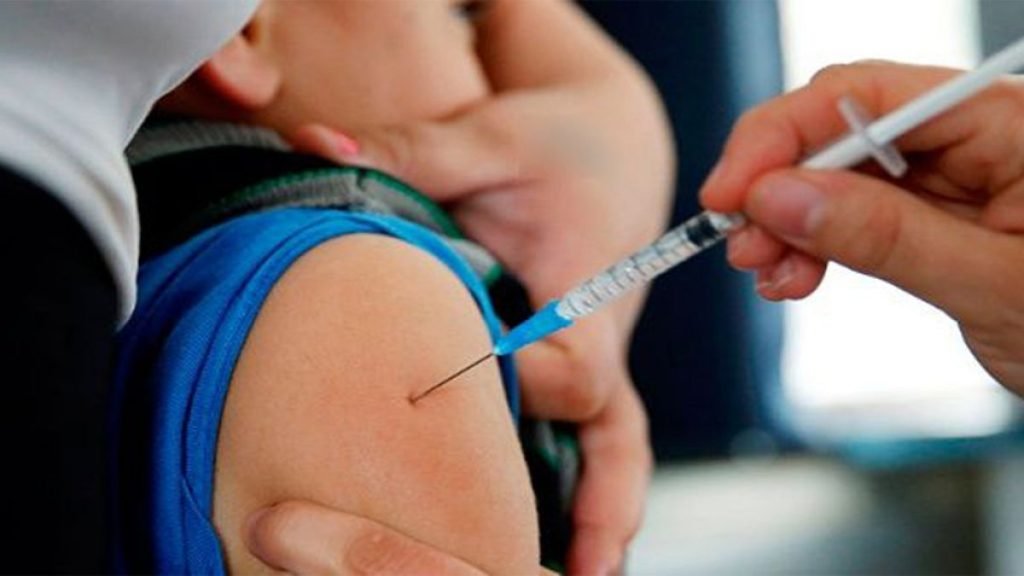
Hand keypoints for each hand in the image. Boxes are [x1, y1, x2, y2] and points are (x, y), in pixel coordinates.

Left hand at [288, 79, 661, 572]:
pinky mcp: (576, 361)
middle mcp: (602, 334)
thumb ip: (413, 149)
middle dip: (603, 501)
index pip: (576, 367)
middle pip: (616, 433)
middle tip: (583, 571)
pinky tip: (542, 529)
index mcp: (593, 286)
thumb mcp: (490, 136)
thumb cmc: (556, 143)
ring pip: (610, 445)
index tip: (479, 384)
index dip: (531, 387)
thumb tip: (314, 147)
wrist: (610, 144)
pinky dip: (575, 483)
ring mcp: (594, 355)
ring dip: (598, 510)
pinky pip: (584, 432)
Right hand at [700, 60, 1023, 392]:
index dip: (781, 137)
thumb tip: (781, 196)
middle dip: (776, 184)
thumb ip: (886, 236)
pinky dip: (813, 242)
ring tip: (768, 271)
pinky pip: (853, 212)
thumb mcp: (996, 286)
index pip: (864, 96)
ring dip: (787, 220)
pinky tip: (795, 274)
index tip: (731, 192)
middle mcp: (973, 135)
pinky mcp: (934, 215)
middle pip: (838, 129)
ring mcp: (951, 176)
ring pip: (835, 174)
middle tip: (739, 243)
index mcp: (1006, 124)